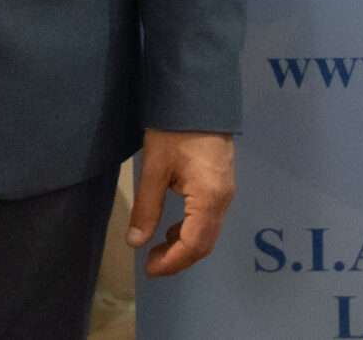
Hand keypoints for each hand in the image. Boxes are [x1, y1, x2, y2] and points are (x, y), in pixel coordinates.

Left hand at [128, 129, 235, 277]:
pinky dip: (192, 229)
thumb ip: (147, 207)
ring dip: (185, 245)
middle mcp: (224, 198)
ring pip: (209, 231)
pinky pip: (210, 216)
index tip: (147, 268)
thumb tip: (136, 242)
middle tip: (151, 262)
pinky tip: (173, 226)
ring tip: (158, 245)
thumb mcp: (154, 168)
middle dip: (179, 258)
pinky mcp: (222, 182)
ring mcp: (226, 190)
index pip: (194, 244)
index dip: (172, 262)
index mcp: (209, 198)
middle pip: (205, 242)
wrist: (198, 93)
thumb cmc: (174, 130)